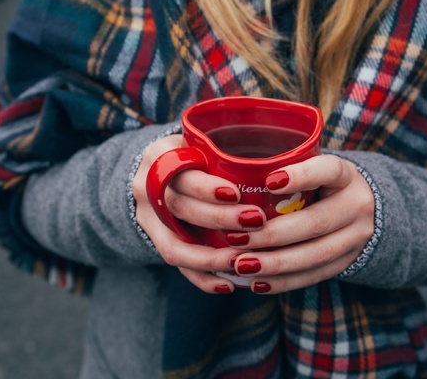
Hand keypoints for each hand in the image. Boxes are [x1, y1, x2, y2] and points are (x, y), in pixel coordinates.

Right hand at [132, 134, 265, 293]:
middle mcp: (146, 188)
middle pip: (179, 208)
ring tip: (242, 262)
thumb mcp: (200, 142)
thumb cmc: (193, 154)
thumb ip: (224, 150)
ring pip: (174, 245)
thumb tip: (280, 163)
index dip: (206, 187)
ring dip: (210, 257)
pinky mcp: (154, 241)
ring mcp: (147, 218)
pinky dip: (202, 278)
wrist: (156, 172)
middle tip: (256, 221)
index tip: (236, 193)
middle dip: (218, 219)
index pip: (180, 172)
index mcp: (159, 156)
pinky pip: (176, 265)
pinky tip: (229, 284)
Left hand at [229, 155, 375, 293]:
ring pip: (315, 255)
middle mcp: (357, 206)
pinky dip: (283, 281)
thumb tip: (233, 175)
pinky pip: (314, 275)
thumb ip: (285, 168)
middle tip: (235, 239)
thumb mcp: (314, 167)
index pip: (329, 170)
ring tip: (241, 265)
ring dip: (274, 263)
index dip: (301, 176)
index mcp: (346, 176)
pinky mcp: (347, 262)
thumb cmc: (321, 183)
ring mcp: (356, 238)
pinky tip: (256, 282)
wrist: (365, 209)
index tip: (269, 181)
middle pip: (315, 223)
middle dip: (272, 235)